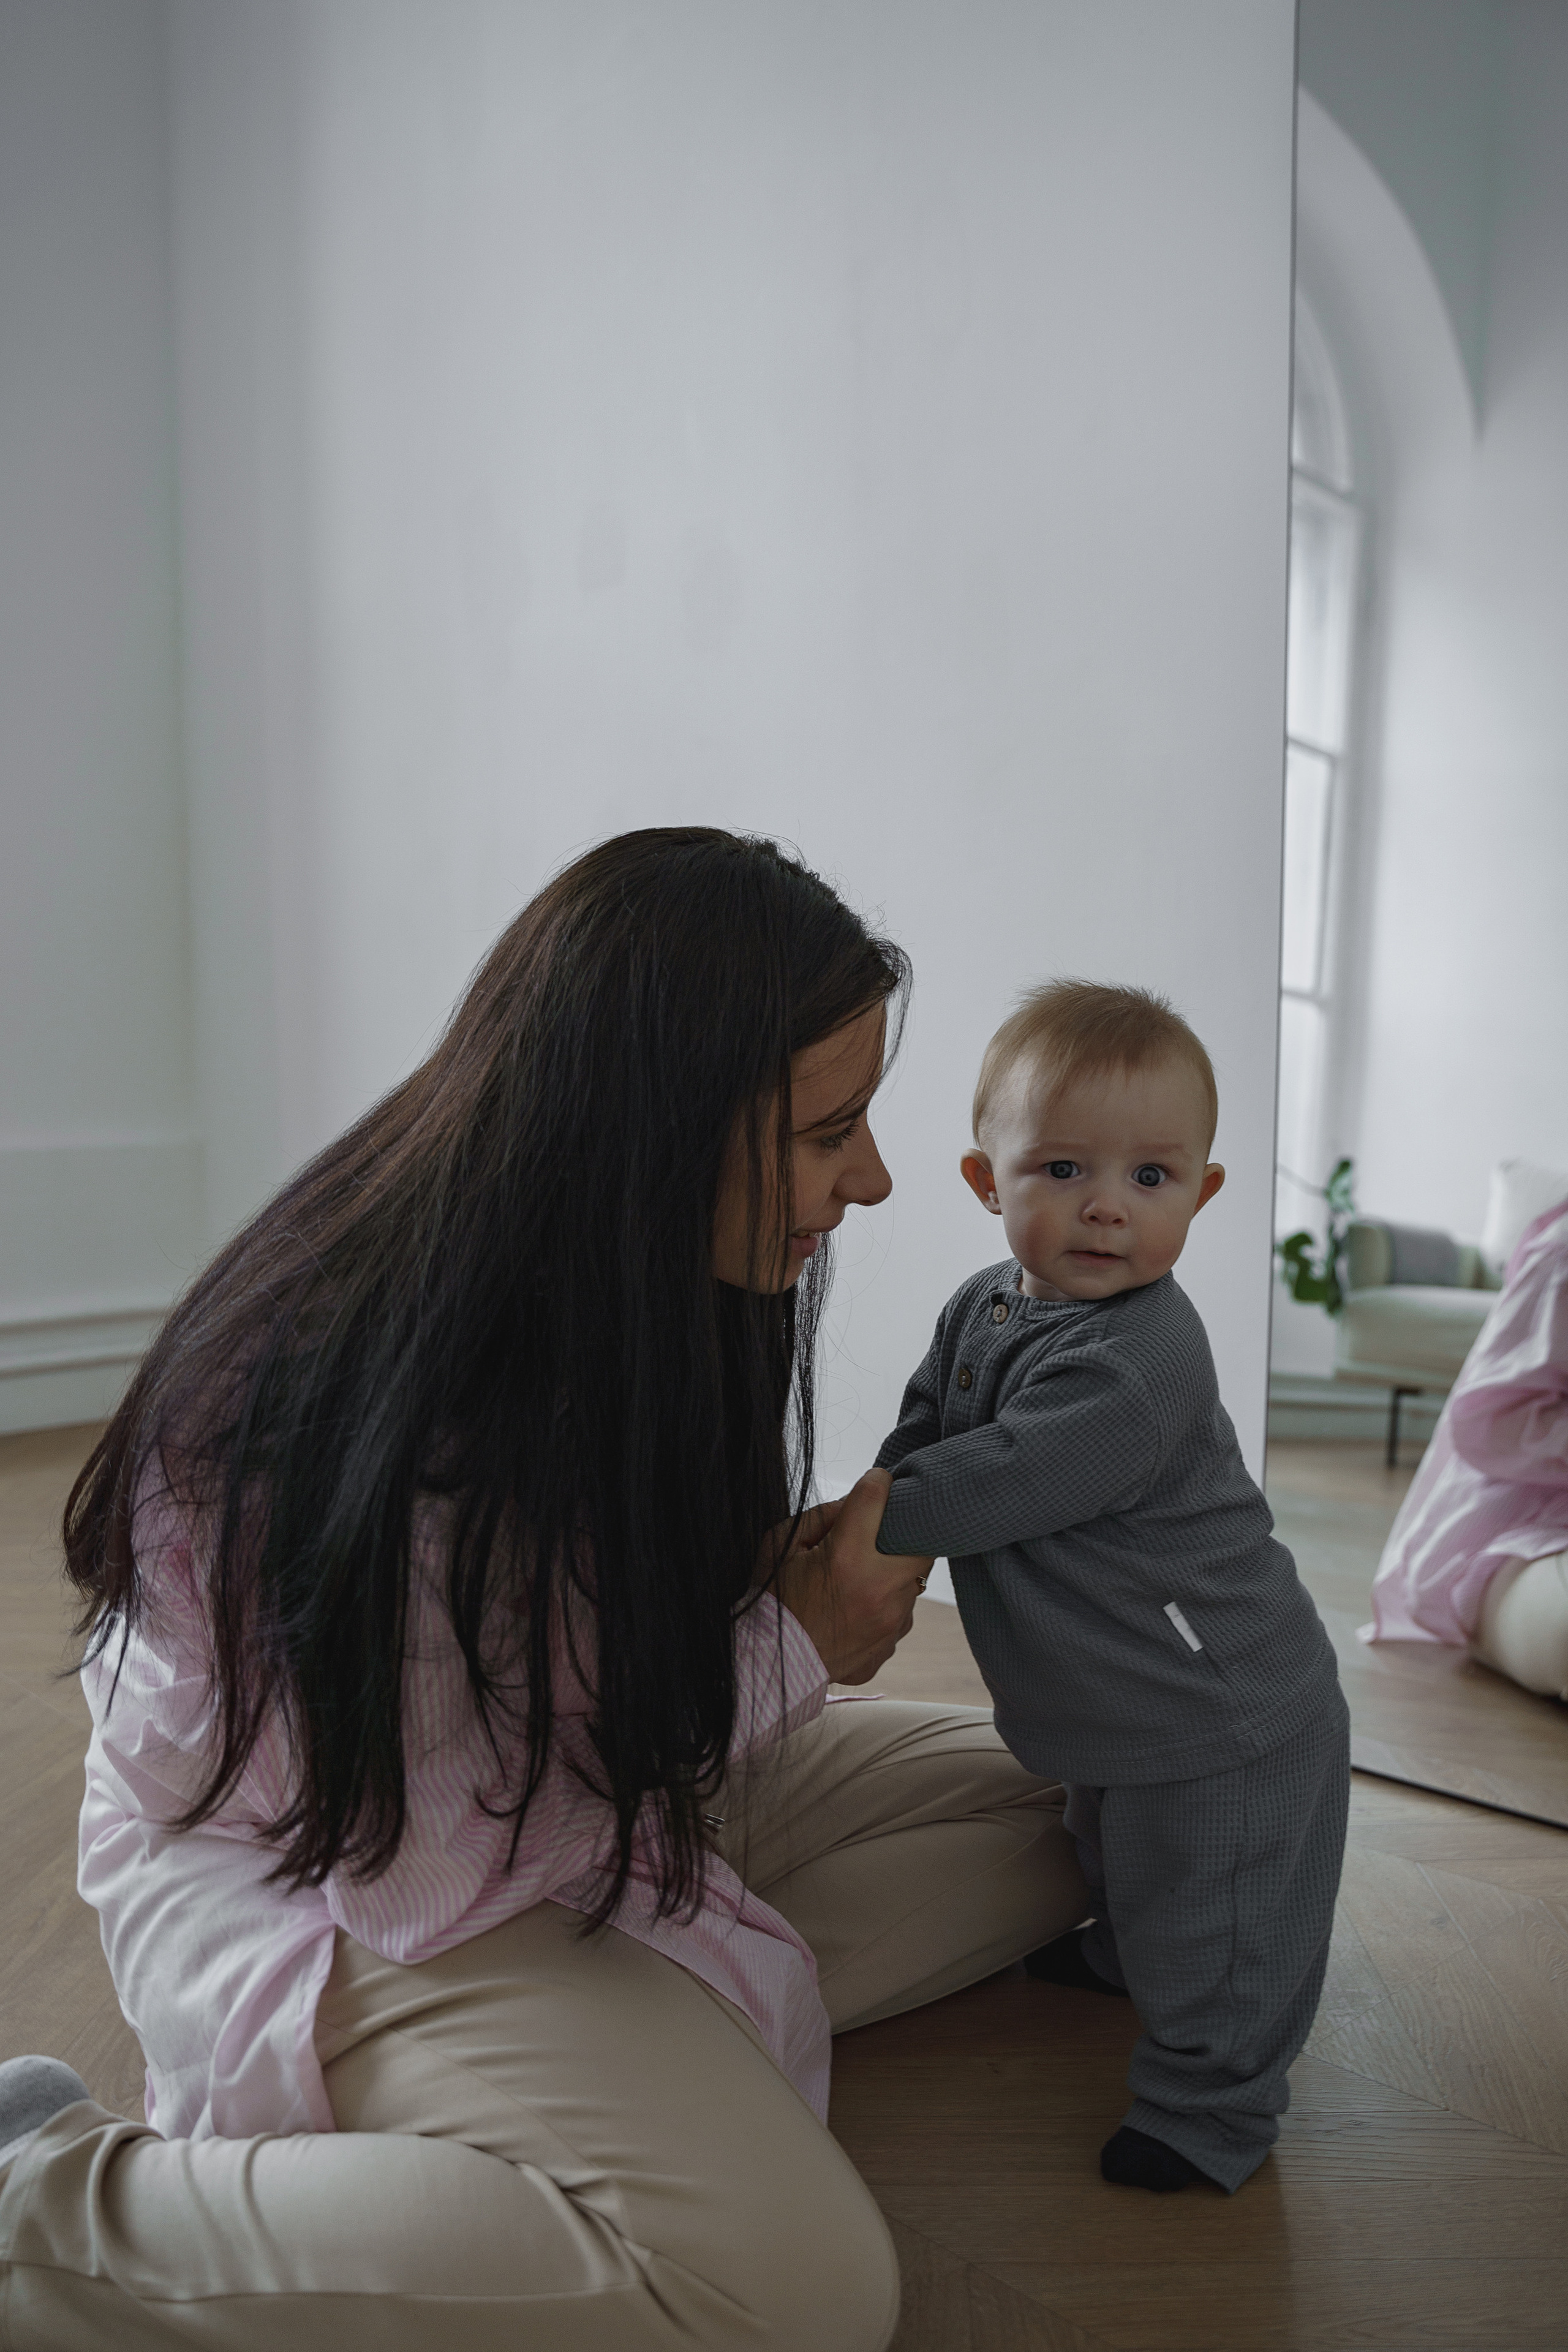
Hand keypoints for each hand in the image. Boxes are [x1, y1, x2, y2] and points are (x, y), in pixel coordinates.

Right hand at [773, 1469, 934, 1684]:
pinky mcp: (889, 1645)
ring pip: (913, 1582)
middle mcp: (878, 1590)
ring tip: (858, 1581)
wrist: (767, 1664)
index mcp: (847, 1558)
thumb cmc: (772, 1600)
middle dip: (905, 1533)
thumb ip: (823, 1516)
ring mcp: (890, 1623)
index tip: (874, 1484)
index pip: (878, 1495)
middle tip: (880, 1536)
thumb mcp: (780, 1545)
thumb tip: (857, 1501)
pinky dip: (884, 1608)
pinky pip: (899, 1616)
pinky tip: (854, 1611)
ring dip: (893, 1574)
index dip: (877, 1482)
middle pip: (921, 1542)